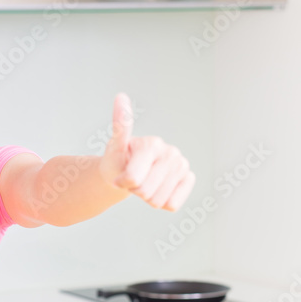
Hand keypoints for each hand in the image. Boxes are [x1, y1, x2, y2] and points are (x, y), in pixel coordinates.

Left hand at [99, 93, 195, 210]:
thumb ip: (120, 125)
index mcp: (152, 144)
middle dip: (134, 190)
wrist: (126, 172)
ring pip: (158, 201)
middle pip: (145, 192)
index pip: (132, 179)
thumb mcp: (114, 147)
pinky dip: (161, 202)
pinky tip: (158, 188)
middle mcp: (171, 152)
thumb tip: (121, 96)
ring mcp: (182, 165)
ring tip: (144, 182)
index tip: (119, 174)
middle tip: (133, 178)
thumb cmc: (118, 160)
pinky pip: (172, 204)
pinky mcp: (188, 179)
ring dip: (146, 197)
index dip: (121, 182)